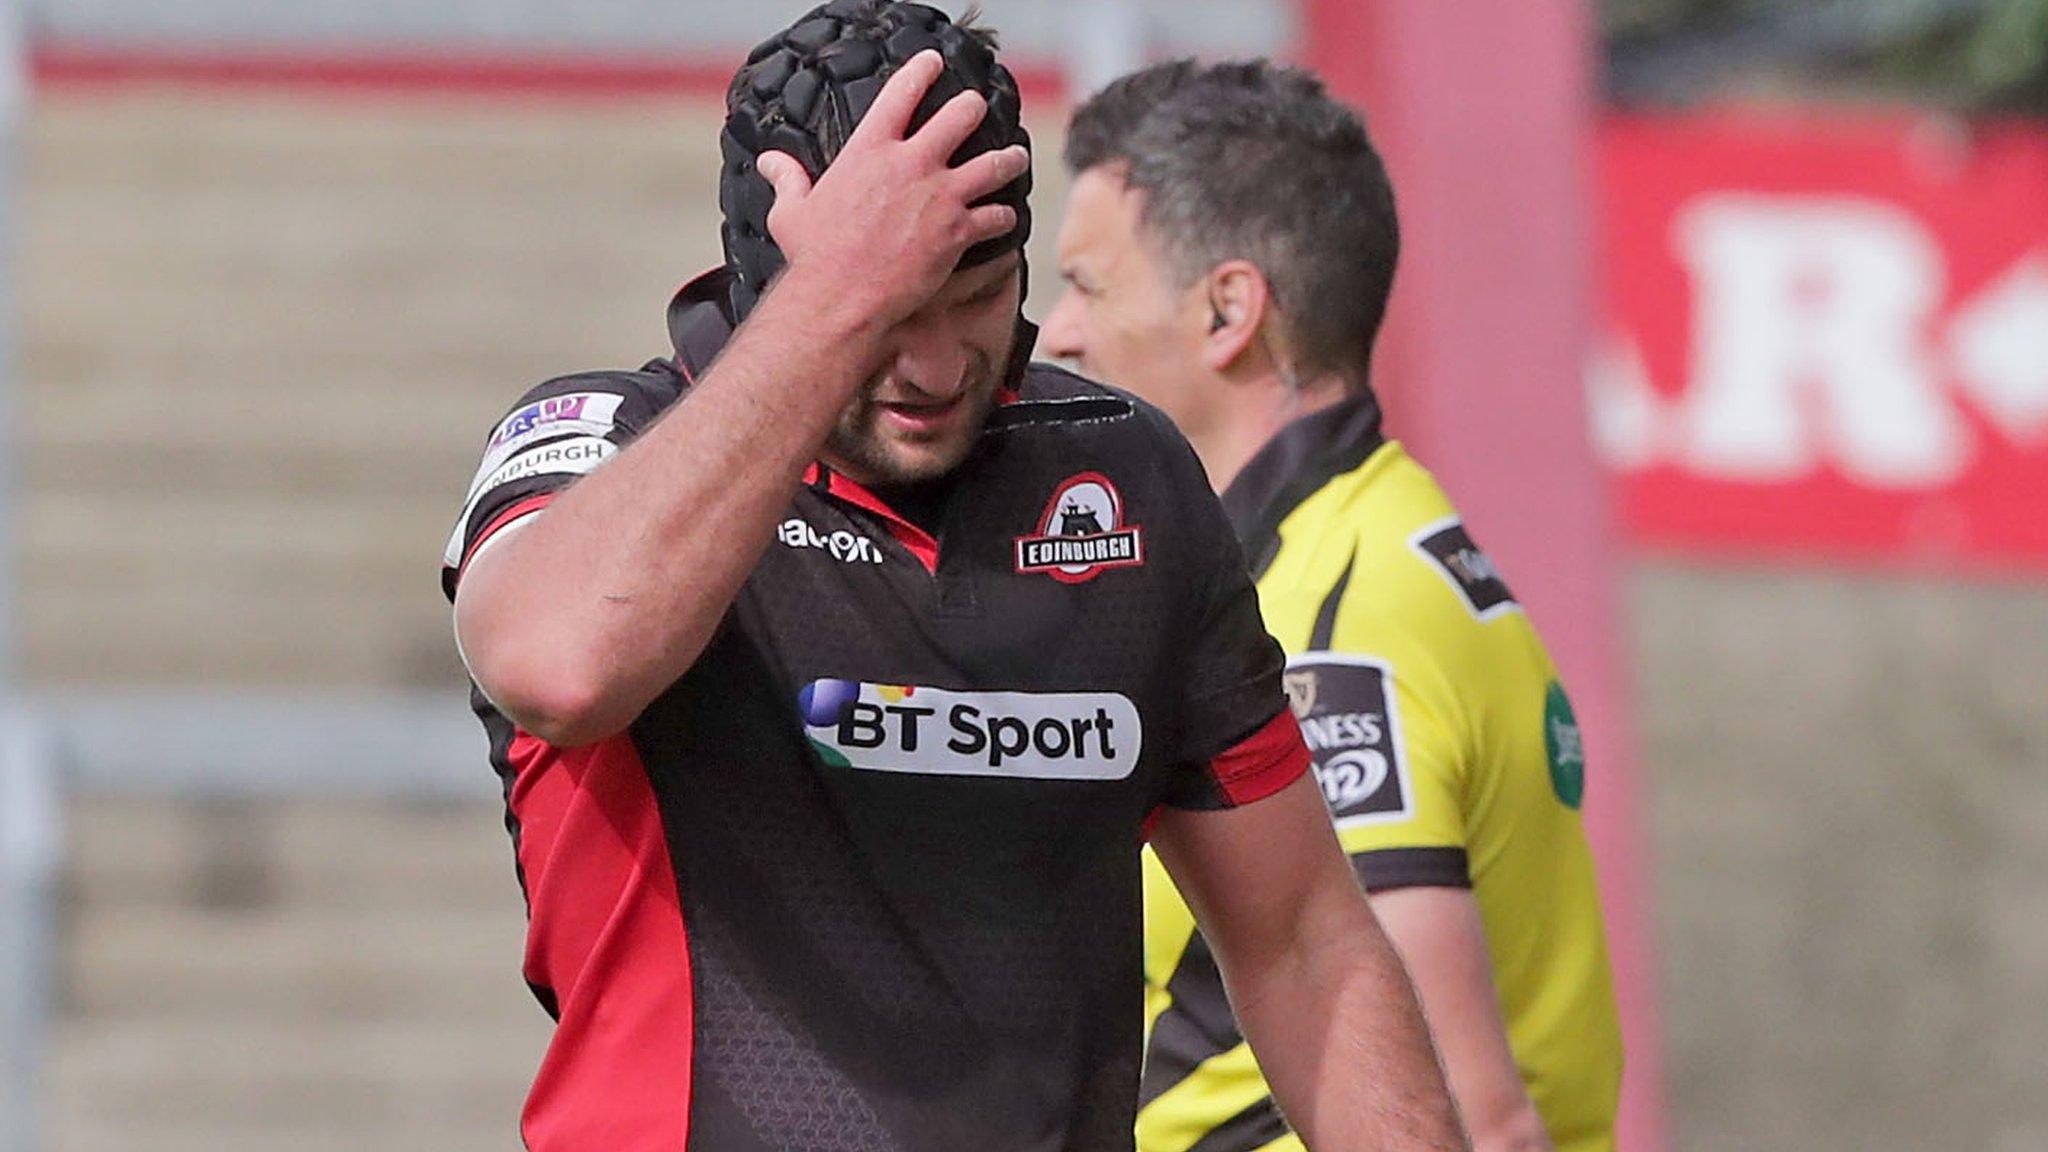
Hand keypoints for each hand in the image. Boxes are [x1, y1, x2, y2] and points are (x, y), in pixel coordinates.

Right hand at [756, 50, 1029, 325]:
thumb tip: (769, 162)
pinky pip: (996, 216)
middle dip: (973, 109)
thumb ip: (787, 179)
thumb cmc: (815, 256)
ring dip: (1008, 158)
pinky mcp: (958, 230)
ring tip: (1015, 156)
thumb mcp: (791, 211)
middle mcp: (912, 163)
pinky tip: (1006, 218)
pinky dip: (1004, 217)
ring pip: (994, 163)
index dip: (922, 70)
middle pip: (961, 115)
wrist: (842, 296)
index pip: (902, 92)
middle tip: (977, 109)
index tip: (933, 62)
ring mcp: (940, 195)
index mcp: (870, 149)